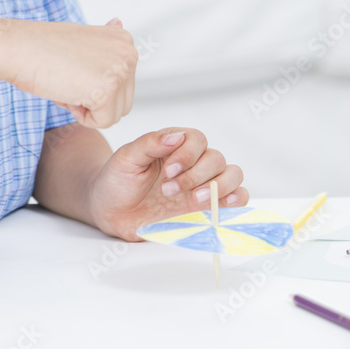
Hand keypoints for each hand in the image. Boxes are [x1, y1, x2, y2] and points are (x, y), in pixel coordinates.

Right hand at [8, 16, 135, 128]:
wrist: (19, 48)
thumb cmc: (43, 47)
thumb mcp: (81, 40)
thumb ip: (105, 42)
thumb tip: (119, 22)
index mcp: (124, 40)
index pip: (121, 85)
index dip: (92, 85)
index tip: (72, 68)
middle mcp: (129, 52)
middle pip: (122, 102)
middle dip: (94, 100)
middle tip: (68, 79)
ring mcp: (121, 70)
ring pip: (114, 114)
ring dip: (88, 109)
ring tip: (68, 84)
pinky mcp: (108, 90)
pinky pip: (103, 122)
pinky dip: (82, 117)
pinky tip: (67, 93)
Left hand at [86, 127, 248, 240]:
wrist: (112, 211)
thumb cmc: (117, 180)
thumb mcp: (126, 158)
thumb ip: (149, 144)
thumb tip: (176, 137)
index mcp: (174, 145)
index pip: (197, 139)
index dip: (188, 154)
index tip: (168, 171)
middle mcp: (192, 162)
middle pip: (216, 158)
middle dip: (196, 175)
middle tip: (168, 190)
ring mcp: (201, 184)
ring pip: (231, 174)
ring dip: (218, 186)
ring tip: (194, 199)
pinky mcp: (205, 206)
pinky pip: (235, 197)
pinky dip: (237, 199)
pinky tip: (226, 203)